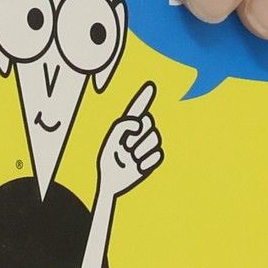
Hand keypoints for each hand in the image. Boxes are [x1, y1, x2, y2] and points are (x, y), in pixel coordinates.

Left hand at [96, 82, 160, 198]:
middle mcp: (139, 134)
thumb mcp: (112, 140)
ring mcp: (146, 146)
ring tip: (130, 158)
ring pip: (155, 139)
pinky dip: (147, 161)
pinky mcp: (152, 159)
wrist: (112, 181)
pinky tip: (137, 166)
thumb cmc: (108, 160)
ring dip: (140, 150)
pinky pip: (158, 155)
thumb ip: (123, 126)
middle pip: (150, 122)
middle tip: (125, 147)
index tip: (150, 87)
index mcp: (127, 127)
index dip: (143, 98)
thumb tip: (140, 123)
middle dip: (137, 134)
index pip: (137, 109)